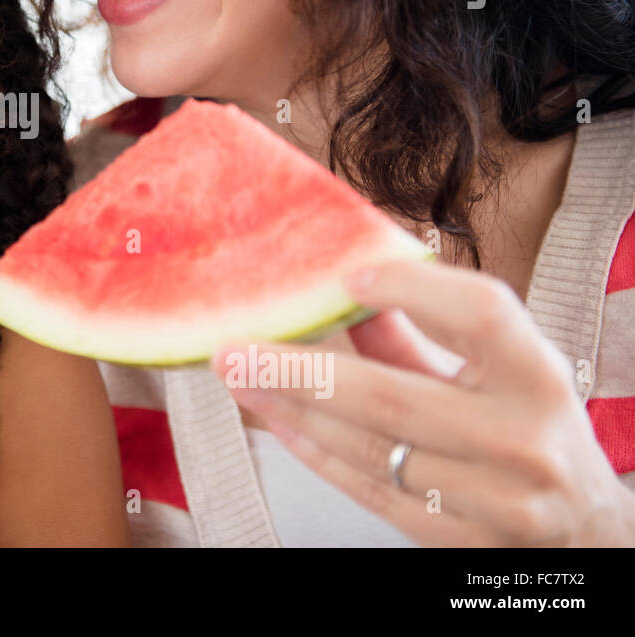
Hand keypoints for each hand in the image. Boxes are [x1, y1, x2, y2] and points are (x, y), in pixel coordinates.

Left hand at [213, 258, 634, 545]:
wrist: (583, 531)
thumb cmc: (528, 426)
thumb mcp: (499, 369)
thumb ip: (422, 329)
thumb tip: (342, 282)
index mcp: (540, 376)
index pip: (482, 315)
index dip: (413, 290)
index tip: (345, 274)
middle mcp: (524, 440)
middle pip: (397, 397)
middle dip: (302, 370)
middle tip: (235, 348)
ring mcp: (496, 501)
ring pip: (371, 449)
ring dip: (292, 411)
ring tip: (239, 380)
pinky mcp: (463, 543)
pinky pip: (371, 494)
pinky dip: (316, 455)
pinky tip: (278, 422)